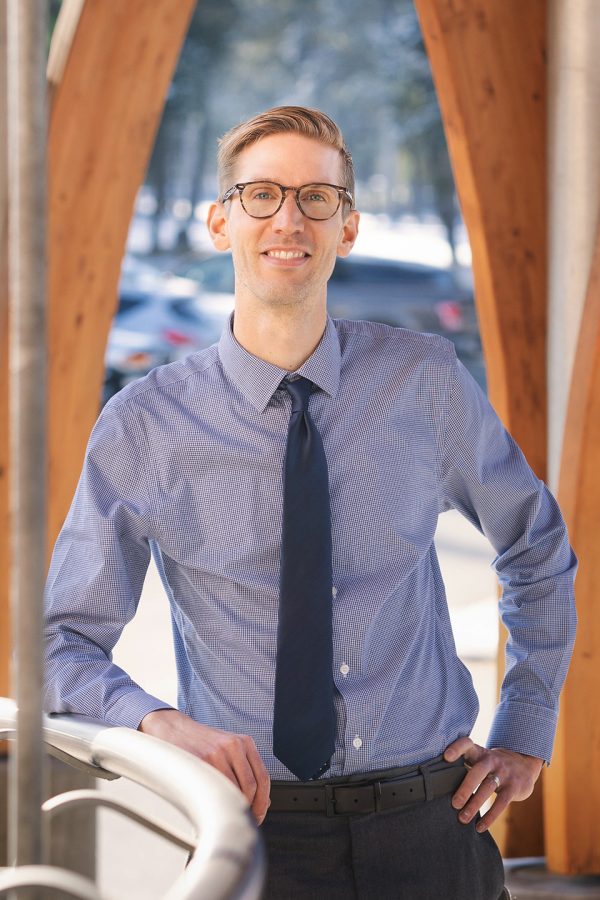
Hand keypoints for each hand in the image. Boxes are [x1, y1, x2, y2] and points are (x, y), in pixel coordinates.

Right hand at [139, 709, 270, 824]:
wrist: (172, 728)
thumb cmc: (200, 743)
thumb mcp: (227, 748)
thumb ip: (244, 770)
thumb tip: (263, 803)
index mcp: (244, 742)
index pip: (263, 777)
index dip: (263, 802)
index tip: (258, 816)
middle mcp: (234, 745)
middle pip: (251, 787)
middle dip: (250, 810)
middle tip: (243, 822)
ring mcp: (217, 753)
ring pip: (233, 790)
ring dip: (231, 809)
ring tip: (225, 816)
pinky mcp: (200, 761)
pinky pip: (214, 790)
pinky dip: (214, 805)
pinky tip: (210, 809)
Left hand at [443, 736, 543, 832]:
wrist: (525, 764)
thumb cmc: (493, 764)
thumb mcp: (482, 758)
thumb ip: (465, 765)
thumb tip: (439, 783)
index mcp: (480, 752)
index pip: (468, 744)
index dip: (457, 748)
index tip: (446, 757)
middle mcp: (492, 760)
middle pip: (477, 772)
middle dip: (465, 788)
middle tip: (454, 804)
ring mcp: (504, 773)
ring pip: (488, 788)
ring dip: (475, 804)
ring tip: (462, 818)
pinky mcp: (513, 788)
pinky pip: (501, 803)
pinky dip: (490, 817)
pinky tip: (480, 827)